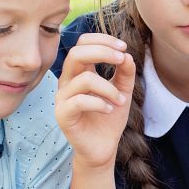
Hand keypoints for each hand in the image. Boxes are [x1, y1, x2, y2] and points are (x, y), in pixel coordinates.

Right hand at [55, 33, 133, 167]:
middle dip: (103, 52)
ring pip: (84, 79)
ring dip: (109, 88)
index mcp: (79, 72)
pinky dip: (100, 103)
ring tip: (120, 101)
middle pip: (76, 53)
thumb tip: (126, 54)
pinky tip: (110, 109)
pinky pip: (80, 101)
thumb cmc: (109, 118)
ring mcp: (62, 98)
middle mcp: (68, 81)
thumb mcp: (123, 92)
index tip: (123, 47)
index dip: (102, 40)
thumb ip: (125, 73)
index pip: (82, 43)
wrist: (103, 147)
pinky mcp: (62, 115)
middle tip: (122, 60)